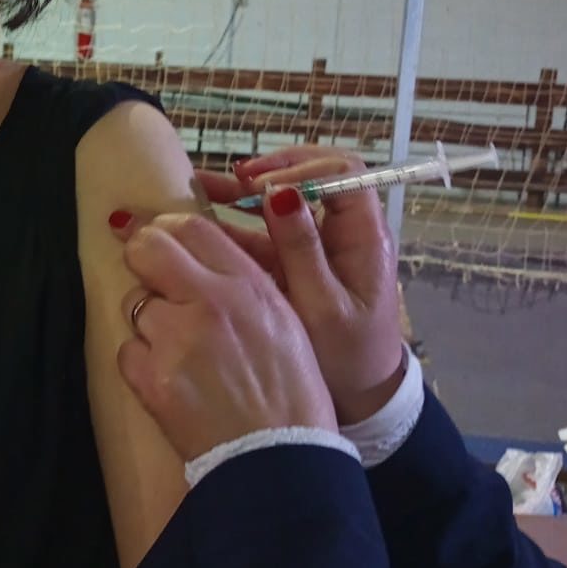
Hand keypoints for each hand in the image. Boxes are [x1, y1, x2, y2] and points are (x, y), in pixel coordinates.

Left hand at [112, 212, 335, 468]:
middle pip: (147, 249)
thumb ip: (242, 282)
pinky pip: (127, 350)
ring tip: (178, 351)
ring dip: (149, 322)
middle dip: (141, 257)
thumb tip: (198, 255)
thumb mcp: (284, 321)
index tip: (162, 240)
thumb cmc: (292, 393)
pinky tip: (170, 381)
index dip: (168, 229)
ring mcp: (175, 339)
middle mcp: (209, 302)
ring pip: (135, 304)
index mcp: (248, 285)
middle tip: (151, 278)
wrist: (280, 462)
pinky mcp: (150, 378)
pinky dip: (142, 363)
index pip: (191, 227)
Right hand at [198, 147, 403, 424]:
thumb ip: (303, 250)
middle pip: (309, 177)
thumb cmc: (349, 357)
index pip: (342, 173)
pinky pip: (265, 230)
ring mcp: (316, 245)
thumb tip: (282, 194)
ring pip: (282, 201)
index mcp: (364, 237)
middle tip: (234, 179)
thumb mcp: (323, 306)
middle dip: (269, 172)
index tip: (263, 184)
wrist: (359, 400)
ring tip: (204, 185)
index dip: (303, 167)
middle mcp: (342, 231)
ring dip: (245, 191)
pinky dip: (235, 219)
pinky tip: (202, 213)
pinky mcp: (293, 262)